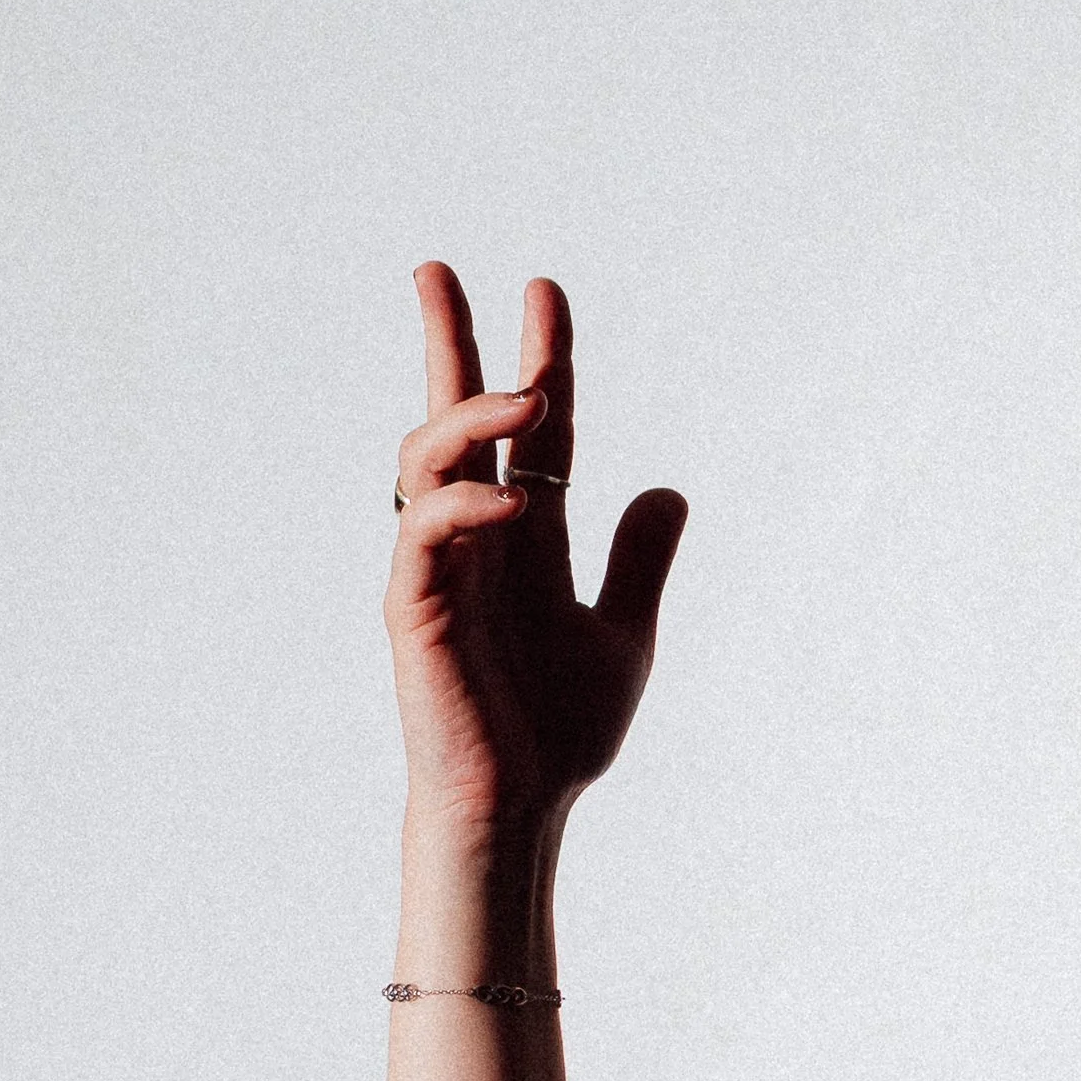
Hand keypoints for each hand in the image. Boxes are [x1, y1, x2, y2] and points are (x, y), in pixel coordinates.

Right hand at [385, 265, 687, 844]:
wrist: (518, 809)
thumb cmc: (557, 736)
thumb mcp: (622, 637)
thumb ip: (637, 563)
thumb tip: (668, 489)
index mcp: (525, 542)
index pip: (531, 436)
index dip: (543, 362)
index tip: (546, 291)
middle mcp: (474, 542)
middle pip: (453, 420)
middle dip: (446, 343)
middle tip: (435, 271)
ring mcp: (437, 569)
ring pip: (429, 459)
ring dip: (474, 415)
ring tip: (533, 393)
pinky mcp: (412, 606)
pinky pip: (428, 531)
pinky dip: (470, 506)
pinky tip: (518, 506)